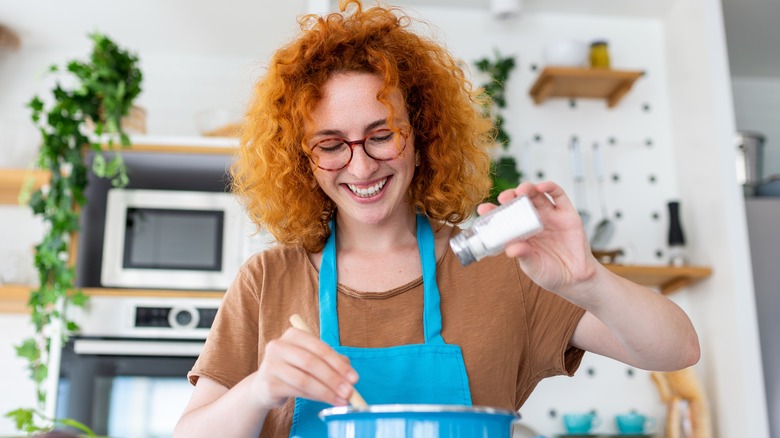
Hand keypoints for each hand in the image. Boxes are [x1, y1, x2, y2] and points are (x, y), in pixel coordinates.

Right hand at [250, 325, 358, 408]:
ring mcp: (271, 365)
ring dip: (326, 392)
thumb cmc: (294, 369)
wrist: (265, 386)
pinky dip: (315, 397)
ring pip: (304, 380)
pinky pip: (297, 392)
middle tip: (349, 392)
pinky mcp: (269, 384)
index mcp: (293, 335)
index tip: (354, 378)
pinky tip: (327, 401)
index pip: (320, 348)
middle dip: (333, 379)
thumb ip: (332, 362)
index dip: (338, 363)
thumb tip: (351, 376)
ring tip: (341, 400)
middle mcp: (279, 346)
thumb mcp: (312, 360)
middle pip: (311, 363)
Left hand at [477, 181, 598, 296]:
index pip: (504, 218)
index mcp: (521, 233)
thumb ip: (524, 256)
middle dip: (510, 197)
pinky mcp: (567, 214)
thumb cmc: (550, 273)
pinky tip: (542, 187)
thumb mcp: (533, 267)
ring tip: (522, 190)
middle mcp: (534, 221)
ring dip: (528, 188)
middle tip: (504, 197)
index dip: (493, 212)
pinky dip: (550, 187)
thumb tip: (511, 249)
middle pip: (519, 202)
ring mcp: (550, 216)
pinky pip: (558, 196)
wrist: (576, 279)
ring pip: (537, 195)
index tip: (483, 210)